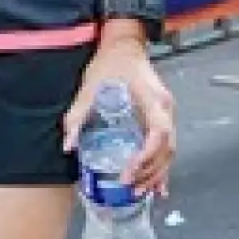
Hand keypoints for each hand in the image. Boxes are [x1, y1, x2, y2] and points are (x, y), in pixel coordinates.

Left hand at [61, 36, 175, 192]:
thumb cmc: (111, 64)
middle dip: (150, 172)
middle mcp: (165, 109)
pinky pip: (166, 147)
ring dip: (156, 174)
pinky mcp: (162, 117)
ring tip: (139, 192)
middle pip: (167, 148)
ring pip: (170, 151)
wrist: (124, 46)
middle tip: (129, 187)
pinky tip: (158, 187)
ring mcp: (167, 113)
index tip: (130, 170)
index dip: (147, 156)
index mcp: (153, 100)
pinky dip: (162, 168)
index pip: (159, 134)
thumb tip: (68, 145)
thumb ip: (78, 116)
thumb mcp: (90, 88)